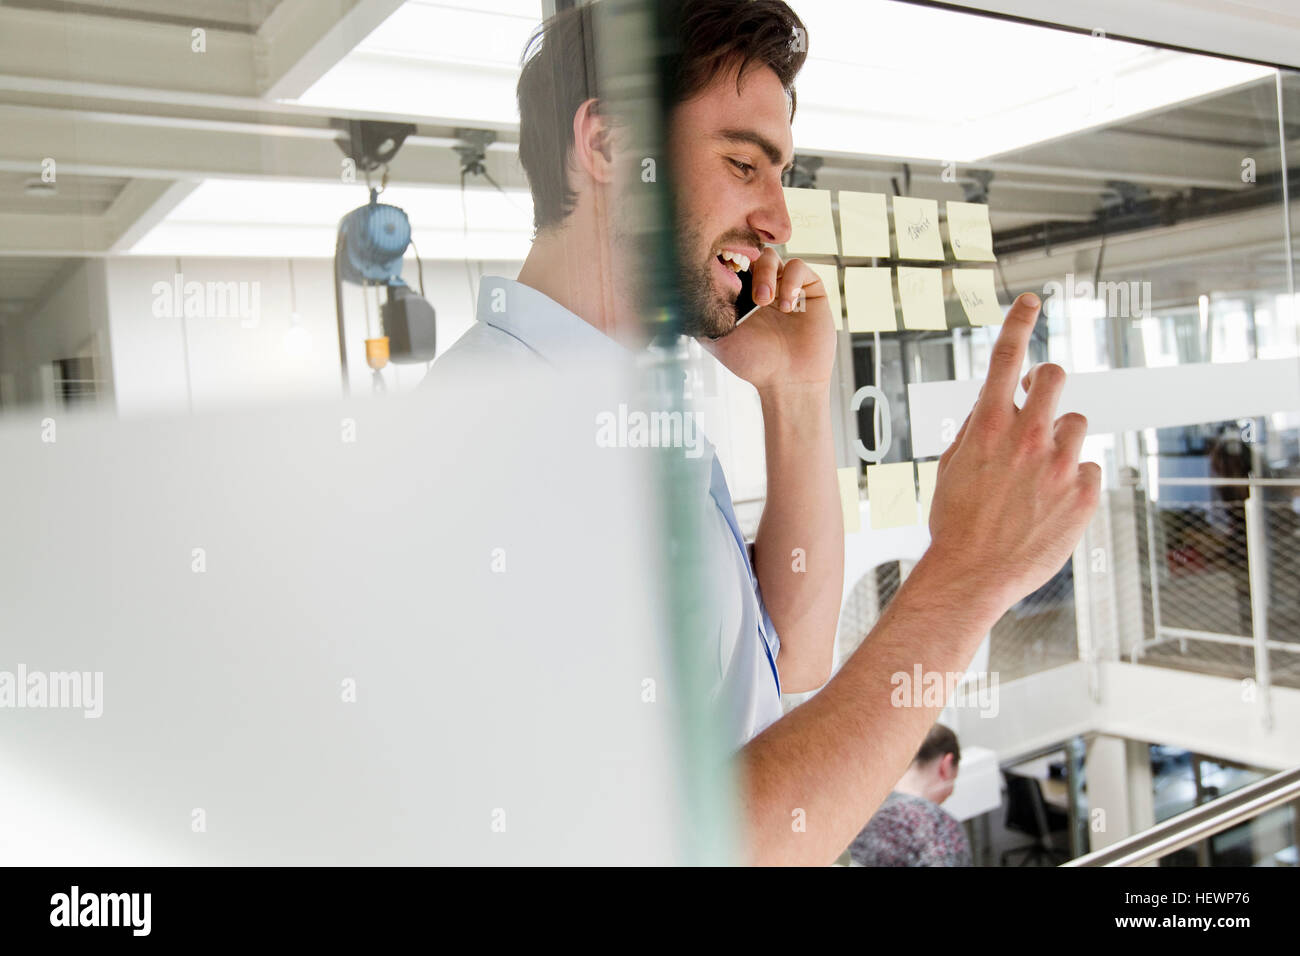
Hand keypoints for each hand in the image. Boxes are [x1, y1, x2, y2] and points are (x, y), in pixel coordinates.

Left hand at [697, 248, 836, 393]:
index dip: (726, 260)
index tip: (722, 272)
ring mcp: (786, 285)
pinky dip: (791, 281)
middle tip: (752, 297)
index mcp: (740, 293)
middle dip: (747, 266)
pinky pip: (799, 267)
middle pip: (750, 253)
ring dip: (767, 274)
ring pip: (772, 256)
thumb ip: (698, 316)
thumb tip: (674, 295)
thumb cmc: (752, 363)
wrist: (788, 380)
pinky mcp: (810, 290)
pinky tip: (788, 306)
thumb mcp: (716, 338)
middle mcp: (762, 285)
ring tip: (767, 302)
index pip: (730, 262)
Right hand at [924, 293, 1100, 614]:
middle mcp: (1028, 437)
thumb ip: (977, 427)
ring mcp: (1059, 465)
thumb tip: (996, 401)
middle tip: (1040, 398)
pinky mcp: (1083, 494)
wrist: (972, 574)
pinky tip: (1049, 505)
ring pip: (1075, 425)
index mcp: (989, 425)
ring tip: (1037, 474)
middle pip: (1055, 377)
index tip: (1032, 300)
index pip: (1008, 356)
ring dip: (1059, 439)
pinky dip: (1072, 481)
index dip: (1020, 321)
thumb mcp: (952, 465)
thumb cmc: (955, 521)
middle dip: (1048, 382)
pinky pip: (1087, 469)